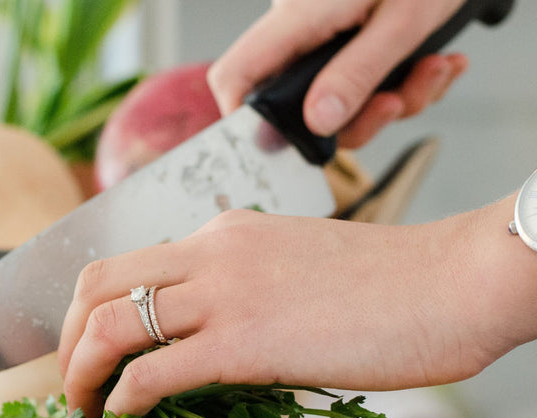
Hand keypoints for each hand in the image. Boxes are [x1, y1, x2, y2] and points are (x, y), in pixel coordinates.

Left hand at [57, 197, 532, 417]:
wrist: (455, 281)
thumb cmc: (389, 285)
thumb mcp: (293, 266)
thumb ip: (241, 288)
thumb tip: (204, 338)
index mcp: (221, 234)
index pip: (125, 264)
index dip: (87, 311)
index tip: (87, 352)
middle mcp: (210, 252)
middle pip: (95, 285)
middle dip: (65, 340)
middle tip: (71, 385)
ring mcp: (224, 294)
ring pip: (109, 325)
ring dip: (80, 375)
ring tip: (82, 413)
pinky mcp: (245, 342)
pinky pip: (154, 372)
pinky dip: (121, 399)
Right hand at [207, 0, 468, 147]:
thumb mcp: (403, 20)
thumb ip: (357, 72)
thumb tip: (318, 121)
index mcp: (297, 16)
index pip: (236, 75)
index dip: (244, 119)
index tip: (284, 145)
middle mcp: (302, 30)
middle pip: (297, 104)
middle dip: (358, 119)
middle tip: (397, 102)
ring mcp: (326, 36)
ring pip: (339, 101)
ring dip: (395, 100)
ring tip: (434, 69)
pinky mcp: (351, 39)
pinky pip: (364, 84)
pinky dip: (406, 83)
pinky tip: (436, 62)